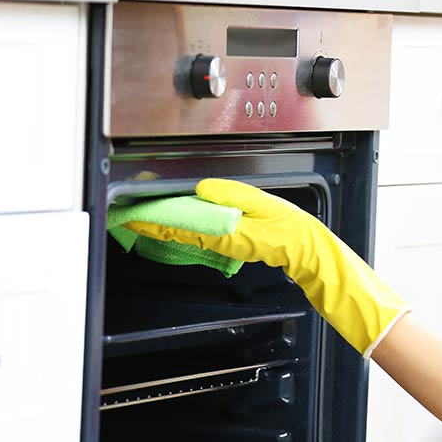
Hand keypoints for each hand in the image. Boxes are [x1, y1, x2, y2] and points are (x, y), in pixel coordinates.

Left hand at [125, 178, 408, 356]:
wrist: (311, 251)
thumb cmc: (294, 230)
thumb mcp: (264, 204)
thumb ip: (231, 195)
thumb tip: (202, 190)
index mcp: (226, 232)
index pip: (181, 226)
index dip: (154, 221)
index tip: (132, 216)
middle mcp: (222, 241)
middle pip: (179, 232)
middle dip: (154, 225)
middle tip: (129, 218)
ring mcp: (227, 244)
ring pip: (188, 235)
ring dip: (167, 228)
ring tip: (146, 221)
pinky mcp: (233, 242)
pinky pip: (200, 237)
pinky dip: (184, 230)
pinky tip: (177, 227)